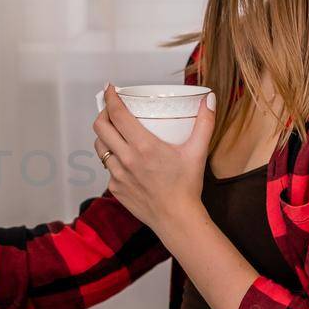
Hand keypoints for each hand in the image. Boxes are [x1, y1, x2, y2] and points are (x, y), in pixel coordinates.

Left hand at [92, 82, 215, 234]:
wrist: (176, 219)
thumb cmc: (186, 186)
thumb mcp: (197, 152)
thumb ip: (204, 123)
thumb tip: (208, 100)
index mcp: (143, 146)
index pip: (117, 114)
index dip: (110, 98)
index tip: (110, 88)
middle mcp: (125, 159)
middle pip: (100, 127)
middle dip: (103, 113)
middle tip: (112, 109)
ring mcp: (117, 175)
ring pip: (100, 147)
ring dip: (104, 135)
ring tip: (114, 130)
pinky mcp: (115, 188)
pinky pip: (107, 168)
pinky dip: (112, 158)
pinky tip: (122, 157)